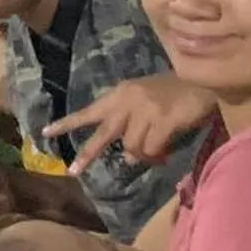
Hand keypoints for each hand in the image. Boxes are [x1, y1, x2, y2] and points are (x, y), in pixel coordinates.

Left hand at [43, 76, 216, 176]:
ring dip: (145, 156)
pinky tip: (167, 152)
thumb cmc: (177, 92)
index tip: (45, 132)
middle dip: (87, 153)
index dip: (68, 123)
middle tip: (73, 170)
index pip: (89, 110)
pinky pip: (152, 150)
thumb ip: (133, 126)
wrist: (205, 80)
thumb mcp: (147, 103)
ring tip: (158, 153)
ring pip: (133, 148)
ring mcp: (145, 110)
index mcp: (121, 93)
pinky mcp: (162, 120)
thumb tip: (131, 158)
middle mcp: (128, 101)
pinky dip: (158, 155)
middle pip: (103, 134)